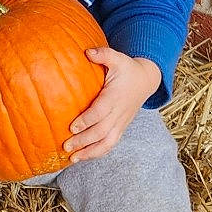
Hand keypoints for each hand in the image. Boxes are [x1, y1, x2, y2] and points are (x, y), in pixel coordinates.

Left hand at [63, 48, 161, 162]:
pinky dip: (97, 153)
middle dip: (84, 141)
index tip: (72, 127)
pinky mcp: (121, 128)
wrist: (145, 81)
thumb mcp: (117, 58)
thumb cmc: (127, 68)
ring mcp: (121, 122)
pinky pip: (110, 144)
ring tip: (72, 159)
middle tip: (66, 146)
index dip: (87, 120)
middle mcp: (119, 112)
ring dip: (90, 152)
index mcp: (115, 96)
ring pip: (108, 143)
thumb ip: (103, 54)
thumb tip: (87, 52)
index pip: (101, 111)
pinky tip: (82, 158)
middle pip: (102, 131)